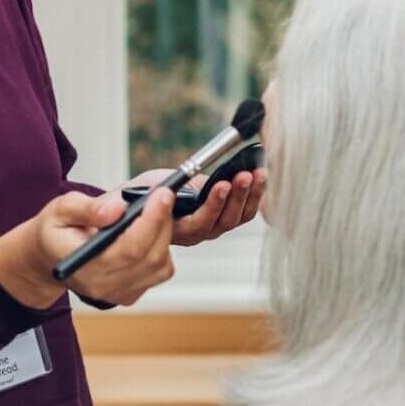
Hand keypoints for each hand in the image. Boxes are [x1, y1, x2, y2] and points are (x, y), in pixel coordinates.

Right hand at [0, 185, 175, 309]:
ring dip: (164, 235)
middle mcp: (103, 286)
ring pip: (161, 266)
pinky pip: (159, 272)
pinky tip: (147, 231)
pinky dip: (161, 249)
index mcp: (85, 267)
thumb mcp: (60, 209)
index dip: (151, 221)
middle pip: (151, 257)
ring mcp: (118, 294)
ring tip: (153, 211)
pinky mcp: (130, 294)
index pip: (129, 249)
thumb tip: (117, 208)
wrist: (48, 258)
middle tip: (165, 194)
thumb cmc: (55, 230)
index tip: (163, 194)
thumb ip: (87, 208)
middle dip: (163, 222)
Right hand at [124, 167, 265, 246]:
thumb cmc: (144, 196)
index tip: (221, 184)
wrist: (147, 204)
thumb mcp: (146, 190)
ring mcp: (212, 227)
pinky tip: (260, 177)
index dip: (212, 205)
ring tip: (256, 172)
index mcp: (176, 229)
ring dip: (249, 195)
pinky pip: (244, 213)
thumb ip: (156, 193)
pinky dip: (254, 195)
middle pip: (222, 221)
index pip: (197, 223)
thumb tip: (175, 188)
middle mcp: (196, 233)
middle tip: (243, 174)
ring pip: (236, 217)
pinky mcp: (224, 218)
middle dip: (236, 196)